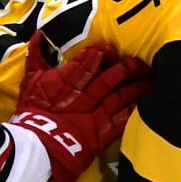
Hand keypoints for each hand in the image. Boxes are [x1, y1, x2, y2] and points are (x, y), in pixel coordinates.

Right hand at [9, 40, 152, 181]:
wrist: (35, 147)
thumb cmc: (30, 112)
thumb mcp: (30, 82)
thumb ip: (36, 57)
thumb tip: (37, 34)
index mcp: (66, 83)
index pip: (86, 65)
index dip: (98, 56)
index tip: (107, 48)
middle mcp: (84, 96)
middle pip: (109, 79)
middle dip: (125, 69)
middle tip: (138, 60)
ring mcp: (95, 115)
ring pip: (120, 97)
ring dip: (136, 87)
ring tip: (150, 78)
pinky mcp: (102, 133)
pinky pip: (122, 120)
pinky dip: (134, 111)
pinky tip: (146, 102)